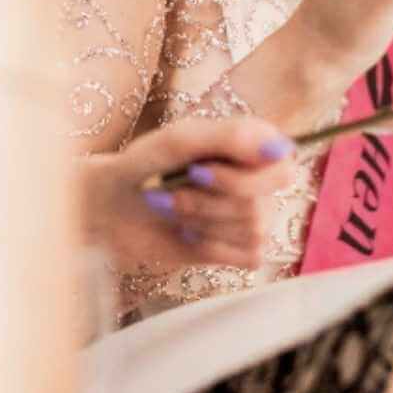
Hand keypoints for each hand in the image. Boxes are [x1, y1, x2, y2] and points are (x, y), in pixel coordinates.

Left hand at [84, 117, 296, 270]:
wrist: (111, 207)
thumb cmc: (144, 165)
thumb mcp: (179, 142)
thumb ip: (229, 137)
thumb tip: (279, 148)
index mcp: (254, 145)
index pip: (282, 166)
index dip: (239, 178)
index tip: (196, 170)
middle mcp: (261, 179)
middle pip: (262, 204)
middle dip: (208, 203)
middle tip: (174, 190)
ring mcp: (255, 215)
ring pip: (253, 231)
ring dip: (202, 221)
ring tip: (174, 208)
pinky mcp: (243, 249)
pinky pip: (248, 256)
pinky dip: (211, 247)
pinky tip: (189, 233)